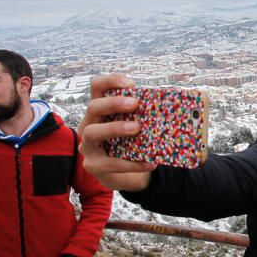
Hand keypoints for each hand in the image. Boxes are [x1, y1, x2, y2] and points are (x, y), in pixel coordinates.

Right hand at [78, 74, 155, 190]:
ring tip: (136, 128)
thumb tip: (169, 105)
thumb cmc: (130, 144)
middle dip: (113, 103)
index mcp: (99, 111)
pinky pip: (111, 163)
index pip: (96, 87)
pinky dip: (132, 163)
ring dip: (114, 128)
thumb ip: (142, 116)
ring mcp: (88, 146)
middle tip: (134, 104)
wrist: (125, 175)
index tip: (131, 83)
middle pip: (93, 107)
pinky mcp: (94, 166)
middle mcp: (88, 125)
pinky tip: (150, 162)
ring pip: (93, 132)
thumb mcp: (133, 126)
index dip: (110, 81)